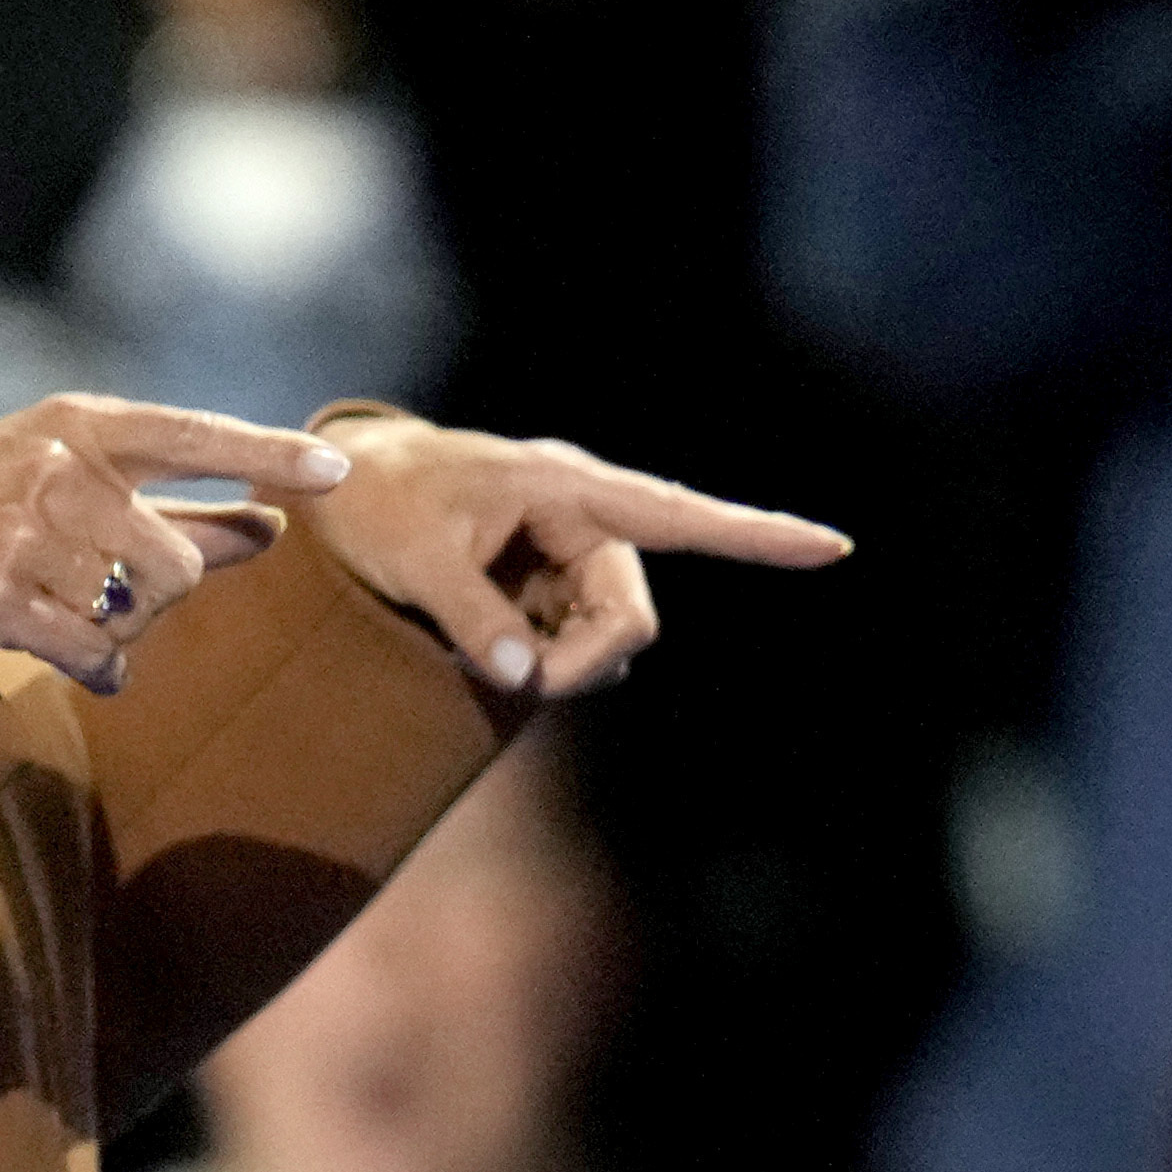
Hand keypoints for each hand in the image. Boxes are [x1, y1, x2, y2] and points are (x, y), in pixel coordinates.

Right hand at [0, 397, 346, 691]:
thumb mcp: (68, 489)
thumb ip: (173, 509)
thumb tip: (274, 526)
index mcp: (78, 424)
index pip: (194, 435)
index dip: (270, 453)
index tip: (337, 472)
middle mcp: (56, 464)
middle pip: (179, 561)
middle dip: (160, 598)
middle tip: (108, 595)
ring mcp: (24, 529)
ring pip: (140, 610)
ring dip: (122, 633)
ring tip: (72, 616)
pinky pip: (96, 653)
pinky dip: (98, 669)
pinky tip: (70, 656)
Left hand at [307, 418, 848, 700]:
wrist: (338, 489)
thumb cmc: (376, 502)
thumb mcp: (412, 558)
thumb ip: (469, 616)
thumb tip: (520, 678)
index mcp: (567, 486)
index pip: (679, 516)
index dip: (759, 538)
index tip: (833, 547)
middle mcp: (582, 518)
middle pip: (629, 617)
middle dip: (583, 662)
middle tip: (514, 684)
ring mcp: (566, 555)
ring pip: (601, 640)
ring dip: (553, 664)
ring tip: (469, 644)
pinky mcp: (546, 587)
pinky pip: (568, 643)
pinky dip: (534, 660)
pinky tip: (477, 643)